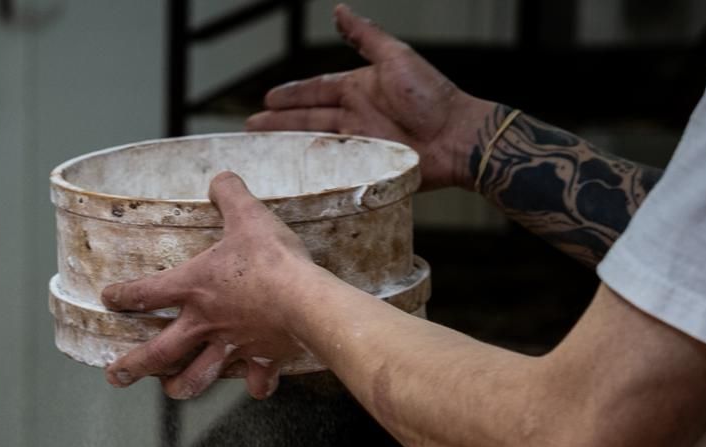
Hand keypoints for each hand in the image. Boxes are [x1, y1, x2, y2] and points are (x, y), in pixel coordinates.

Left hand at [102, 172, 317, 399]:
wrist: (306, 300)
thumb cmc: (271, 259)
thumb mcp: (249, 215)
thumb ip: (230, 194)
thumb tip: (220, 177)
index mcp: (193, 287)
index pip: (146, 292)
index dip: (123, 295)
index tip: (108, 299)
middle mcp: (204, 323)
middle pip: (158, 353)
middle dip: (132, 366)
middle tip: (114, 376)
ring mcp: (231, 347)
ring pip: (196, 378)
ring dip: (180, 387)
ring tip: (170, 390)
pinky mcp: (262, 360)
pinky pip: (255, 380)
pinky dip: (255, 385)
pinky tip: (254, 386)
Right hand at [245, 4, 493, 190]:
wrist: (455, 137)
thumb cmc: (431, 96)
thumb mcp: (396, 58)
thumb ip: (365, 37)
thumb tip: (340, 10)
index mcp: (360, 87)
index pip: (316, 90)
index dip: (291, 94)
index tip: (267, 99)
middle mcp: (356, 114)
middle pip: (307, 118)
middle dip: (278, 122)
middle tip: (250, 128)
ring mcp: (358, 141)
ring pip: (313, 141)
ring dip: (285, 144)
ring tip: (259, 147)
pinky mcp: (364, 165)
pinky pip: (329, 165)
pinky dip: (308, 167)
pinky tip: (289, 171)